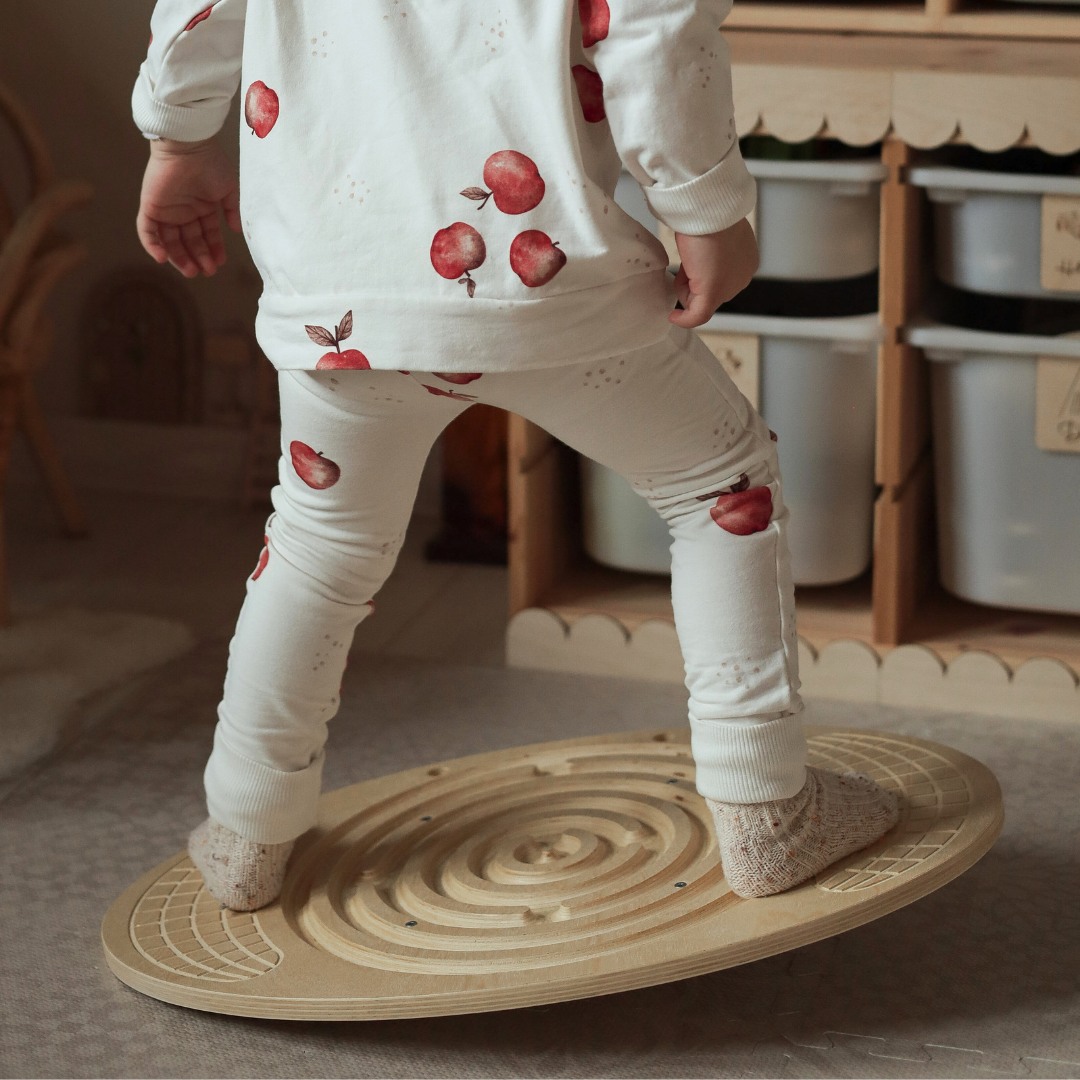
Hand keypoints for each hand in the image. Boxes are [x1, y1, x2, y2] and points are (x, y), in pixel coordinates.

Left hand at [136, 138, 240, 277]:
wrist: (189, 145)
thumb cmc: (210, 163)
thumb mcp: (228, 190)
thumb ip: (232, 211)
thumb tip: (236, 231)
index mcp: (202, 207)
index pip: (206, 235)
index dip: (213, 250)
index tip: (220, 262)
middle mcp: (184, 211)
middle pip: (189, 241)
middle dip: (198, 258)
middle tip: (206, 272)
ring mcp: (166, 210)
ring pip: (170, 241)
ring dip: (179, 258)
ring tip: (192, 271)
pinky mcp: (150, 206)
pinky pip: (147, 231)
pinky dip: (152, 246)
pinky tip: (163, 259)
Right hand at [668, 217, 758, 328]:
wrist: (708, 209)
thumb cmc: (708, 214)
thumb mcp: (713, 231)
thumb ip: (711, 250)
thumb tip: (697, 262)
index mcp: (746, 260)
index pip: (721, 279)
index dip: (699, 275)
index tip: (687, 268)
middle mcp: (742, 276)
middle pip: (711, 292)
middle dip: (692, 283)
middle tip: (686, 261)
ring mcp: (729, 286)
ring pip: (701, 302)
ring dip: (685, 288)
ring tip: (685, 265)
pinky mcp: (712, 293)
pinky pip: (697, 315)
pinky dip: (684, 319)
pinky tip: (673, 316)